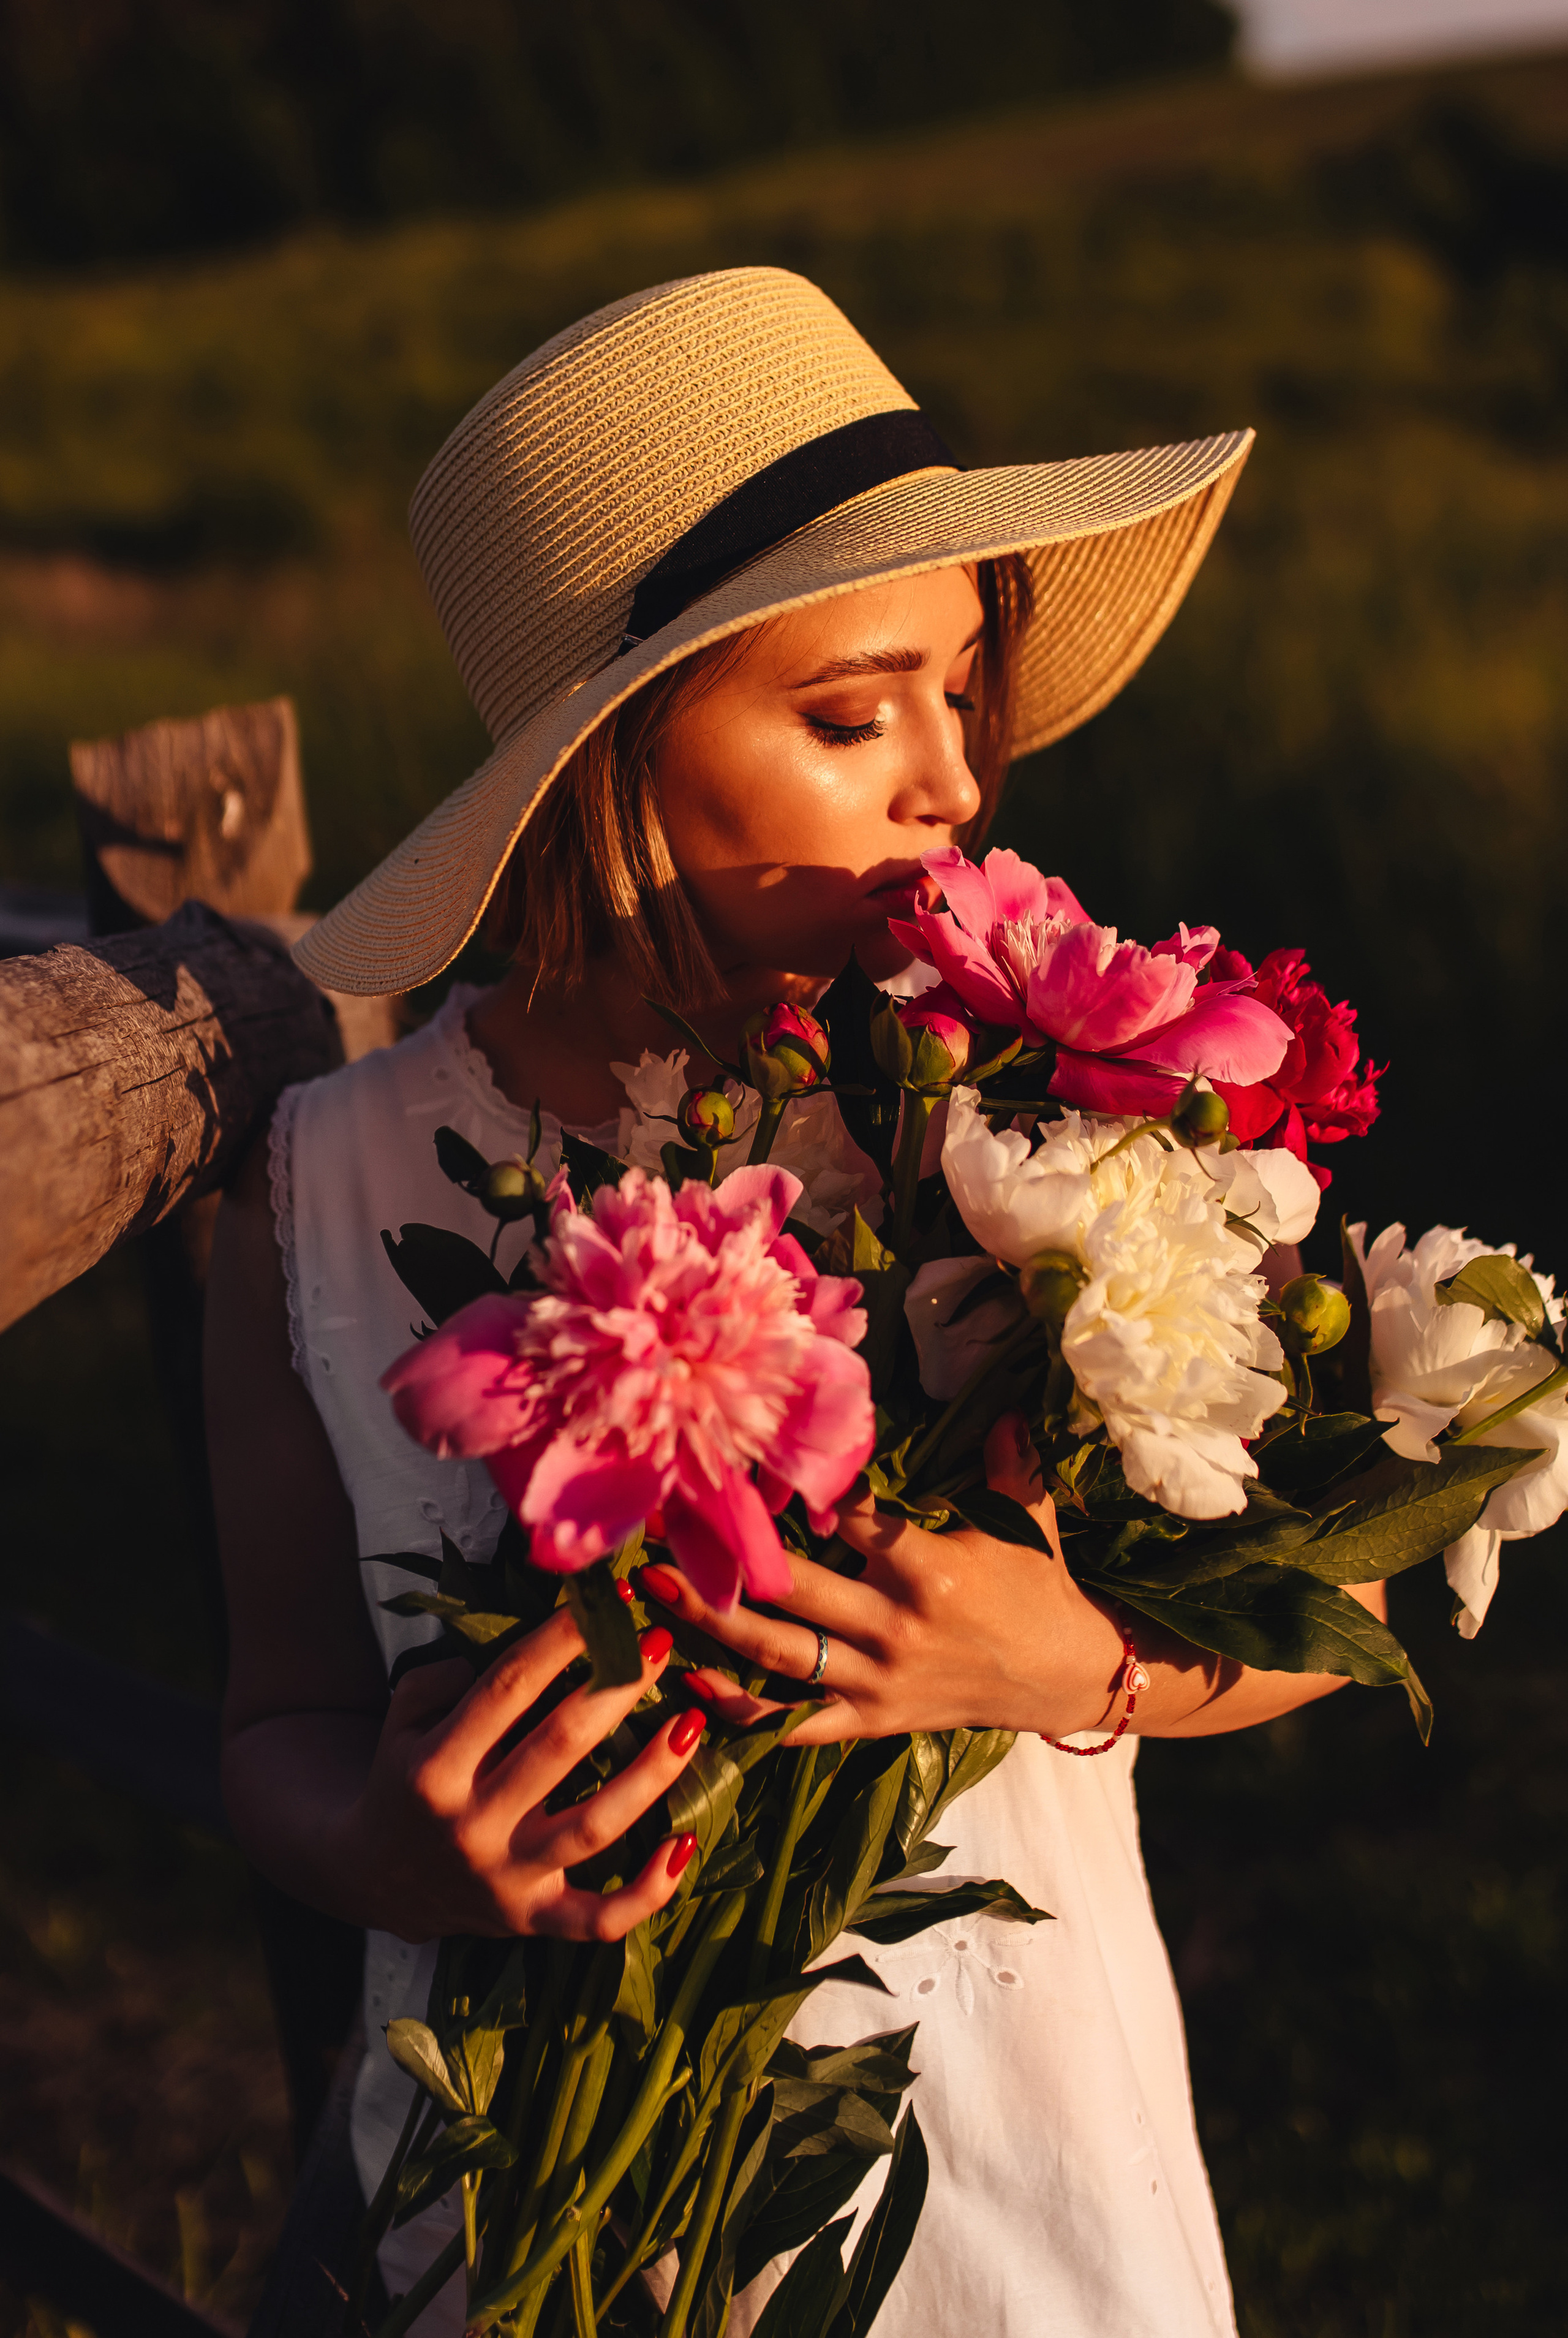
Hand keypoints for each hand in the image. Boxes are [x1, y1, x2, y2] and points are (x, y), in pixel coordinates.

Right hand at [339, 1611, 705, 1940]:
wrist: (374, 1879)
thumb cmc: (405, 1778)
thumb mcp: (402, 1718)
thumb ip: (446, 1674)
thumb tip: (521, 1650)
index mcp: (434, 1768)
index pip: (508, 1687)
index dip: (561, 1637)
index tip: (610, 1599)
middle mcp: (471, 1825)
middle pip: (558, 1747)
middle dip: (616, 1689)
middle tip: (661, 1645)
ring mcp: (506, 1879)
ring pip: (593, 1827)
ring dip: (650, 1775)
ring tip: (691, 1723)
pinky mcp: (533, 1920)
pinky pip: (600, 1919)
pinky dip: (648, 1891)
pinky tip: (685, 1844)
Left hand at [639, 1416, 1127, 1744]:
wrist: (1064, 1676)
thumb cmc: (1041, 1584)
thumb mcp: (1030, 1517)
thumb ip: (1011, 1458)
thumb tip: (1009, 1398)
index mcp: (928, 1567)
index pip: (849, 1519)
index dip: (797, 1491)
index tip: (737, 1460)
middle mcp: (895, 1625)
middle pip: (792, 1591)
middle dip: (720, 1562)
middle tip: (653, 1530)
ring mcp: (878, 1679)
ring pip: (779, 1655)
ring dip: (709, 1625)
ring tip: (649, 1594)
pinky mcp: (872, 1719)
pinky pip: (796, 1724)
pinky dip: (742, 1714)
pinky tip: (686, 1692)